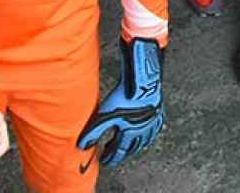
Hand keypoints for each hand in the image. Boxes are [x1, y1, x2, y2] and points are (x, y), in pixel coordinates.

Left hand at [77, 38, 164, 167]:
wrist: (142, 78)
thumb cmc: (125, 95)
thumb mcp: (105, 115)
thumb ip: (94, 132)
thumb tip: (82, 146)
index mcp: (130, 132)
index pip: (120, 150)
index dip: (111, 157)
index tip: (106, 161)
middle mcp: (143, 128)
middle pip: (133, 146)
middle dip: (123, 151)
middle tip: (116, 154)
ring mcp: (152, 118)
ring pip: (146, 138)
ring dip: (138, 144)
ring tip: (133, 144)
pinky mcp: (157, 107)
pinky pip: (156, 125)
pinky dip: (150, 131)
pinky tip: (149, 127)